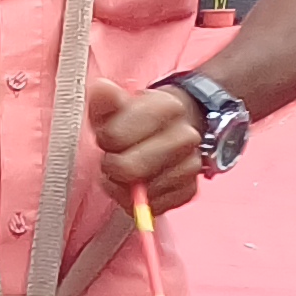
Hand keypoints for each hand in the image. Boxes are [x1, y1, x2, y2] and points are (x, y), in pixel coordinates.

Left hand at [86, 76, 203, 214]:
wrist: (171, 130)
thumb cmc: (136, 120)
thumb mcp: (117, 104)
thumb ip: (105, 99)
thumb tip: (102, 88)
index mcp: (167, 107)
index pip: (116, 136)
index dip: (105, 140)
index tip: (108, 136)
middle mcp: (186, 136)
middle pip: (130, 169)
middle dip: (113, 167)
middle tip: (113, 160)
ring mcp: (192, 164)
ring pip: (143, 192)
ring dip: (124, 188)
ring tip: (125, 173)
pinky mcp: (191, 189)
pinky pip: (157, 207)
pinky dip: (142, 203)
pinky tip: (139, 187)